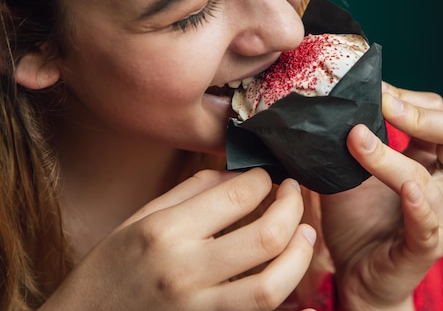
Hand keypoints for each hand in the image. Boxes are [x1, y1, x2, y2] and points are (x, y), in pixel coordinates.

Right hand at [40, 168, 316, 310]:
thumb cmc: (110, 269)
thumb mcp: (140, 218)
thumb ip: (193, 191)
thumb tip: (241, 173)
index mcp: (164, 231)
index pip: (237, 195)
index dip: (264, 179)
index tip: (267, 176)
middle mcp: (184, 271)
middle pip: (267, 236)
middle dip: (293, 207)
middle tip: (294, 193)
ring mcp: (200, 309)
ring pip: (274, 284)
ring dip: (301, 253)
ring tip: (305, 232)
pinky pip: (259, 310)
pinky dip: (282, 285)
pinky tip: (286, 265)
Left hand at [320, 82, 442, 310]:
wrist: (355, 275)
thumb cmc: (355, 221)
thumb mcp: (349, 172)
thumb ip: (349, 143)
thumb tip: (325, 105)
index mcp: (430, 160)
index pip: (438, 115)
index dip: (410, 98)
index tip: (374, 89)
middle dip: (422, 114)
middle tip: (384, 103)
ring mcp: (440, 216)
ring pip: (427, 176)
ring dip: (391, 157)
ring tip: (357, 139)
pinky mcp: (426, 247)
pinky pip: (428, 223)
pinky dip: (418, 205)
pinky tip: (407, 189)